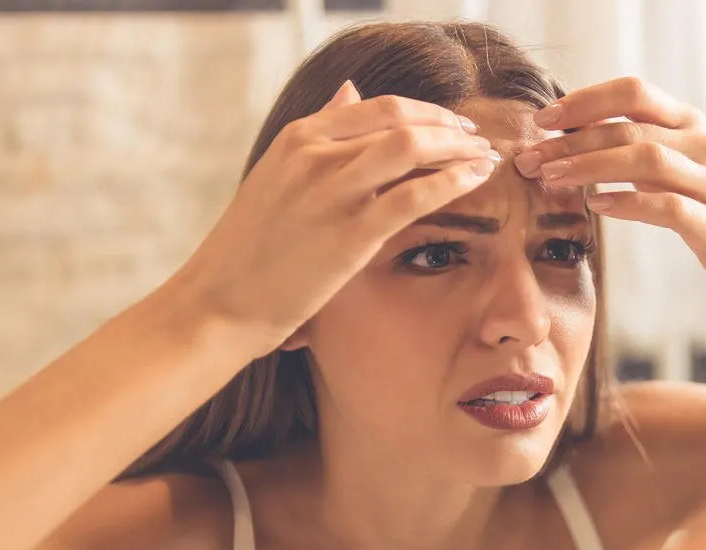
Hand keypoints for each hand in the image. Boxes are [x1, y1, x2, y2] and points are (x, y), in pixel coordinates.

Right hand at [175, 81, 498, 355]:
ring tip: (485, 159)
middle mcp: (314, 155)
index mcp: (298, 138)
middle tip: (478, 140)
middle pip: (402, 119)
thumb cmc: (252, 251)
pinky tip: (476, 181)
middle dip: (450, 126)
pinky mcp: (350, 234)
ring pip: (412, 147)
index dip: (427, 111)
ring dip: (458, 148)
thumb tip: (348, 90)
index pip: (379, 106)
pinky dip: (453, 181)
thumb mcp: (277, 177)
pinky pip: (414, 195)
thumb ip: (318, 136)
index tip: (455, 124)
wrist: (220, 303)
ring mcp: (331, 192)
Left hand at [515, 77, 705, 294]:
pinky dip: (627, 202)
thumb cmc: (704, 205)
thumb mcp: (671, 165)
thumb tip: (565, 136)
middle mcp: (702, 143)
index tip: (542, 121)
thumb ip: (631, 146)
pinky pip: (666, 206)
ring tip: (551, 179)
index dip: (584, 101)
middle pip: (629, 128)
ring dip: (590, 167)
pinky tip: (597, 206)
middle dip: (571, 142)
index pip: (632, 92)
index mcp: (688, 122)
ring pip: (645, 160)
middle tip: (530, 159)